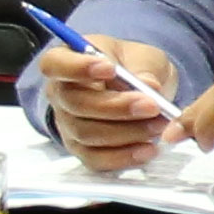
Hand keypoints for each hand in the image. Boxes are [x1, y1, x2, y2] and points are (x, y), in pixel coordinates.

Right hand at [36, 38, 185, 169]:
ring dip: (126, 132)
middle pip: (75, 104)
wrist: (140, 89)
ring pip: (86, 134)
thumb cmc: (134, 65)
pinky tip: (148, 149)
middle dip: (116, 107)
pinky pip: (95, 158)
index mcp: (65, 61)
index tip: (109, 69)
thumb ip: (144, 68)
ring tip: (159, 125)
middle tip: (151, 106)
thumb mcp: (143, 55)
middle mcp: (60, 94)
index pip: (55, 64)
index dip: (77, 68)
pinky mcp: (82, 148)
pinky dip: (122, 156)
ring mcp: (67, 124)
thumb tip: (150, 87)